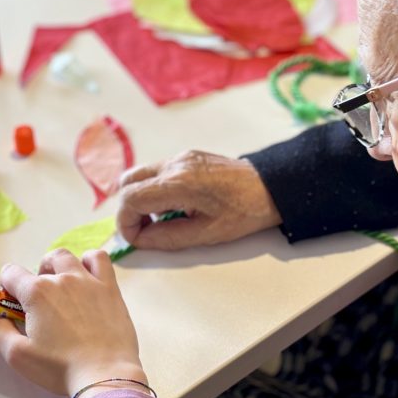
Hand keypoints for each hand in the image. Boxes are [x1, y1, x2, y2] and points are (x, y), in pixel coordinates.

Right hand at [0, 249, 146, 397]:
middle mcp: (61, 279)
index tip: (12, 303)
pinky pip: (98, 258)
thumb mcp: (17, 356)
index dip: (6, 286)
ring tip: (61, 286)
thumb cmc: (59, 367)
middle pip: (41, 265)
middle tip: (40, 304)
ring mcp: (88, 280)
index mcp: (36, 293)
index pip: (10, 273)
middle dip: (35, 279)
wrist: (103, 374)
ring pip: (67, 257)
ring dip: (58, 267)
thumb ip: (1, 332)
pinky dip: (89, 261)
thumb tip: (1, 318)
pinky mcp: (109, 287)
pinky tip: (87, 277)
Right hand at [116, 151, 282, 249]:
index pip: (130, 198)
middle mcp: (175, 165)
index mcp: (178, 183)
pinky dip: (153, 190)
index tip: (135, 239)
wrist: (273, 187)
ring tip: (159, 220)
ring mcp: (181, 158)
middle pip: (128, 182)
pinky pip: (157, 172)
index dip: (125, 222)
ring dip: (139, 199)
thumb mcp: (206, 234)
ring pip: (140, 175)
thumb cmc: (245, 211)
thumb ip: (168, 237)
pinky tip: (173, 207)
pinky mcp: (188, 157)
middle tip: (142, 231)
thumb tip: (141, 240)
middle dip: (127, 209)